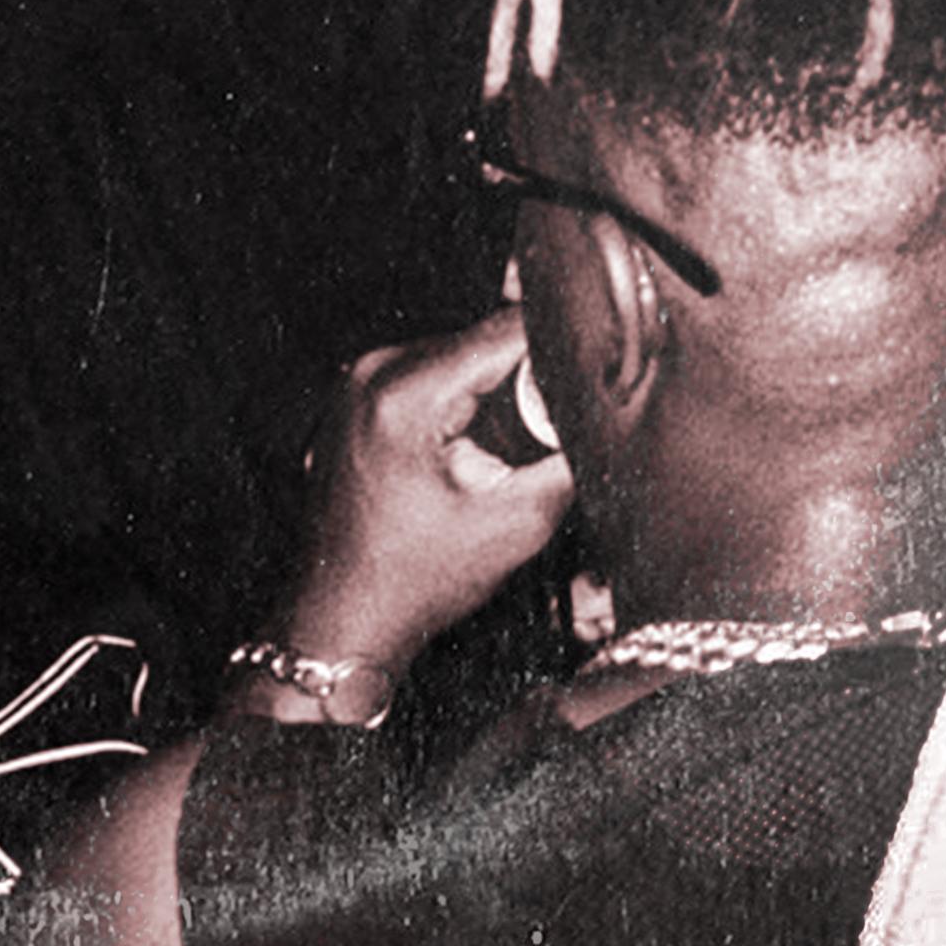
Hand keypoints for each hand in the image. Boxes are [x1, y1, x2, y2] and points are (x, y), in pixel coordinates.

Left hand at [279, 308, 574, 676]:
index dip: (556, 346)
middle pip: (477, 342)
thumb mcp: (514, 525)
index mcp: (405, 392)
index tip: (592, 367)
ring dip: (490, 392)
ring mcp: (357, 380)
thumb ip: (564, 462)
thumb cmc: (412, 580)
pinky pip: (425, 375)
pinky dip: (458, 402)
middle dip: (523, 378)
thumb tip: (600, 421)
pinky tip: (466, 451)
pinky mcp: (355, 396)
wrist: (345, 612)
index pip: (501, 332)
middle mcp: (373, 371)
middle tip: (546, 431)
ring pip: (454, 358)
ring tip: (499, 450)